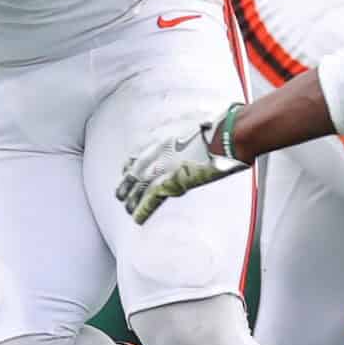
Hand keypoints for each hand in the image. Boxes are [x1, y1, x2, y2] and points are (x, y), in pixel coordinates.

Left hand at [115, 104, 250, 223]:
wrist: (222, 139)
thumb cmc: (213, 132)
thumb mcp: (190, 126)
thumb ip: (182, 134)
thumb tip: (190, 137)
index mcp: (158, 140)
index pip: (134, 157)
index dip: (130, 167)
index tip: (128, 172)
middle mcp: (153, 154)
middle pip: (131, 175)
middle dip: (126, 186)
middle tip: (122, 195)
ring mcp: (158, 170)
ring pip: (136, 190)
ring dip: (132, 201)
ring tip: (128, 209)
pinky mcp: (167, 184)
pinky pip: (149, 201)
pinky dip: (142, 210)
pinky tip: (136, 218)